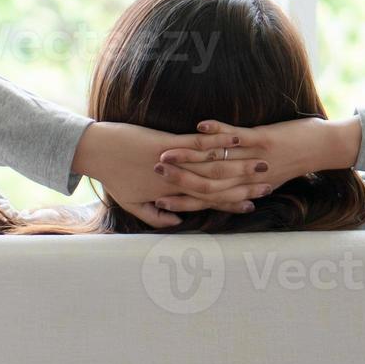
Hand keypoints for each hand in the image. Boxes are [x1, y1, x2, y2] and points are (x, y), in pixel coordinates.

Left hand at [73, 122, 253, 226]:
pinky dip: (219, 142)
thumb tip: (176, 223)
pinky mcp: (168, 145)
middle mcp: (176, 183)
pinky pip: (198, 145)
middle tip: (270, 183)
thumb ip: (156, 216)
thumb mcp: (132, 203)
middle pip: (219, 187)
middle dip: (246, 185)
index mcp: (170, 196)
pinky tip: (238, 140)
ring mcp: (174, 164)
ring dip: (241, 165)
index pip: (208, 203)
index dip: (232, 204)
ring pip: (213, 167)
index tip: (252, 204)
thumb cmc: (111, 176)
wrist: (95, 153)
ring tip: (264, 163)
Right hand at [150, 117, 360, 215]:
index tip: (159, 200)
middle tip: (154, 174)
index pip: (209, 199)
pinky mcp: (265, 139)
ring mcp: (255, 159)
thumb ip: (244, 185)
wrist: (326, 148)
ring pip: (217, 162)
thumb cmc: (295, 161)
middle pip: (207, 183)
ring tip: (166, 153)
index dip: (183, 201)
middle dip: (178, 178)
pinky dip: (218, 132)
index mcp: (246, 189)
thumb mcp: (267, 180)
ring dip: (189, 157)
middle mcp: (248, 178)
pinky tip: (200, 126)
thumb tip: (223, 188)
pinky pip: (237, 137)